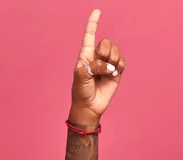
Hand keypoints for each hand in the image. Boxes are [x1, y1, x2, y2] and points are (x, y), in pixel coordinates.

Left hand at [70, 9, 126, 126]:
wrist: (89, 106)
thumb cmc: (80, 91)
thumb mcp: (80, 77)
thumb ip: (92, 66)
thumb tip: (108, 65)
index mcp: (85, 56)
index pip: (89, 36)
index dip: (93, 23)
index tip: (97, 10)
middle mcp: (97, 57)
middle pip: (106, 42)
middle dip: (104, 52)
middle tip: (99, 65)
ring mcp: (107, 64)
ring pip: (115, 51)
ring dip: (111, 61)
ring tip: (106, 72)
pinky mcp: (116, 71)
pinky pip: (122, 61)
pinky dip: (118, 67)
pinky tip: (113, 74)